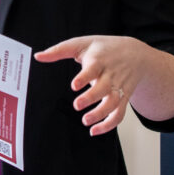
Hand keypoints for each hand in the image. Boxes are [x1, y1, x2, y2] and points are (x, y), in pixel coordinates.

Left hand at [34, 35, 153, 135]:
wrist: (136, 54)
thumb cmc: (104, 48)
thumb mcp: (82, 43)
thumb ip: (59, 50)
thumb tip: (37, 56)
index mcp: (99, 60)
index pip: (93, 69)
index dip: (84, 77)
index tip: (74, 85)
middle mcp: (111, 75)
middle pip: (105, 87)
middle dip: (91, 97)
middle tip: (77, 105)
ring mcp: (119, 87)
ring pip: (113, 103)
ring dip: (100, 114)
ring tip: (86, 121)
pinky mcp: (123, 98)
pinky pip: (119, 114)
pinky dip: (109, 125)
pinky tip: (94, 131)